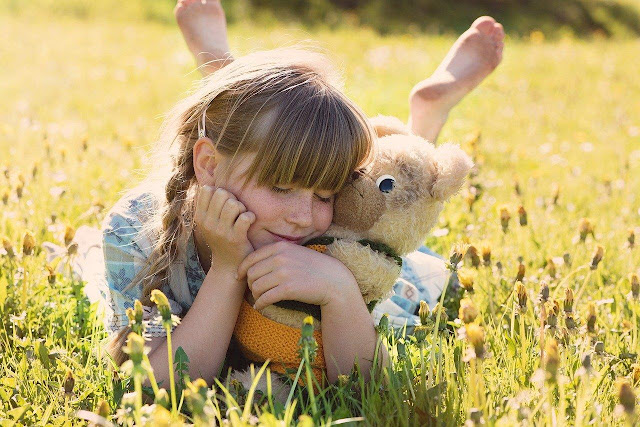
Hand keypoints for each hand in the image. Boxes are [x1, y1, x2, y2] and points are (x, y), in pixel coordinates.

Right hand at [194, 186, 254, 268]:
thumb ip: (208, 204)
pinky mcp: (236, 238)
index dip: (219, 191)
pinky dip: (250, 217)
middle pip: (222, 193)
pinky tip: (249, 222)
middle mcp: (207, 224)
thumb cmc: (222, 238)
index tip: (223, 203)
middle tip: (236, 210)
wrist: (228, 266)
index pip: (207, 189)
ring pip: (233, 204)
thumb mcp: (209, 222)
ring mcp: (221, 232)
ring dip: (241, 208)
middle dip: (232, 198)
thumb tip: (209, 182)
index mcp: (199, 217)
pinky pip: (246, 217)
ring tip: (241, 216)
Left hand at [237, 241, 357, 310]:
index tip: (239, 277)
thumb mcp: (294, 252)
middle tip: (254, 290)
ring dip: (255, 295)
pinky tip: (261, 306)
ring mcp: (284, 273)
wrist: (333, 280)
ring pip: (256, 286)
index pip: (251, 258)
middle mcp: (280, 258)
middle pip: (251, 273)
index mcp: (280, 247)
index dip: (241, 269)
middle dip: (249, 283)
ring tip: (260, 298)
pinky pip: (265, 298)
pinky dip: (259, 304)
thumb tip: (253, 264)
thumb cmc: (313, 267)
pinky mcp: (288, 289)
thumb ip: (276, 254)